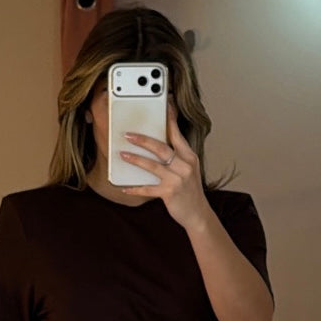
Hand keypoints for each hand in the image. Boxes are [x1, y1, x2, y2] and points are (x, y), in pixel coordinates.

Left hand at [120, 107, 211, 231]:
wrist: (198, 214)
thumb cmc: (190, 191)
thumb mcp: (188, 170)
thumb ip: (176, 158)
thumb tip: (157, 146)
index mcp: (189, 157)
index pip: (177, 134)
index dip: (169, 120)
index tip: (163, 106)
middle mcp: (185, 165)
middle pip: (161, 147)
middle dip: (143, 140)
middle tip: (128, 135)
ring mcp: (177, 179)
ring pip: (153, 166)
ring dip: (136, 159)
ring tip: (122, 154)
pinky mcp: (170, 193)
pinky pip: (148, 189)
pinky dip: (135, 188)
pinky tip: (125, 188)